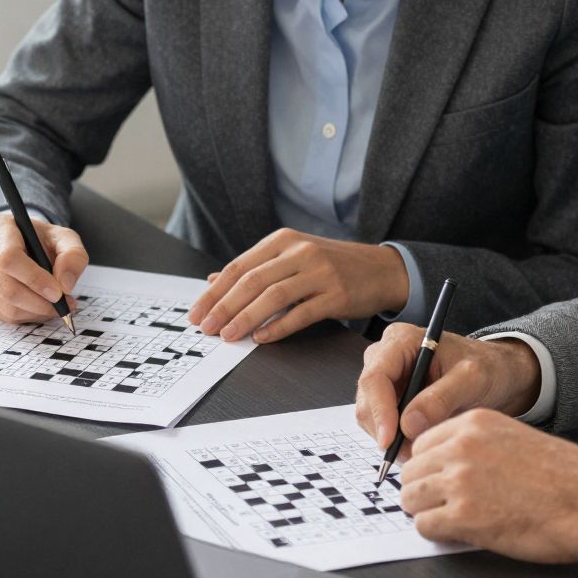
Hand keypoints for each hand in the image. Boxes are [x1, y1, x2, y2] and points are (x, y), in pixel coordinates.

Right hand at [0, 211, 87, 323]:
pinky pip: (1, 315)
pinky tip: (37, 305)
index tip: (57, 292)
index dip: (35, 279)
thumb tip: (64, 283)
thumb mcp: (65, 239)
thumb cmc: (42, 241)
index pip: (9, 257)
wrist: (24, 244)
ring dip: (35, 312)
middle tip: (62, 305)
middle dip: (39, 302)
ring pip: (5, 305)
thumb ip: (73, 255)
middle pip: (6, 287)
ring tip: (53, 305)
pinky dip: (25, 316)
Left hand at [187, 228, 409, 342]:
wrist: (381, 269)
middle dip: (224, 307)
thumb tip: (213, 282)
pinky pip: (301, 313)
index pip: (240, 266)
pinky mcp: (337, 295)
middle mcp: (300, 252)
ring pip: (273, 296)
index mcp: (284, 240)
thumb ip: (255, 268)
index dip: (214, 292)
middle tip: (207, 327)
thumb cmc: (332, 265)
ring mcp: (320, 272)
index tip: (197, 312)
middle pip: (252, 281)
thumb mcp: (292, 258)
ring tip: (228, 335)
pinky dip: (278, 327)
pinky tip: (261, 337)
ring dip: (246, 318)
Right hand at [355, 323, 541, 455]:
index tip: (390, 440)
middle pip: (367, 400)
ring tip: (421, 449)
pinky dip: (396, 440)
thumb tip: (408, 425)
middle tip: (411, 454)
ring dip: (391, 439)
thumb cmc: (486, 367)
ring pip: (371, 416)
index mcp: (401, 341)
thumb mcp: (471, 379)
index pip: (375, 378)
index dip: (379, 411)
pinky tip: (418, 444)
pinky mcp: (390, 399)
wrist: (497, 373)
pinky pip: (381, 424)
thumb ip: (441, 399)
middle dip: (385, 431)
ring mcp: (386, 379)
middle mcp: (386, 357)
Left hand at [396, 409, 577, 563]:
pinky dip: (437, 533)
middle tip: (439, 505)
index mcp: (474, 423)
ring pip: (410, 498)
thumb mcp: (513, 439)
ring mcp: (459, 481)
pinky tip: (457, 533)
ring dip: (425, 512)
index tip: (434, 481)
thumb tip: (446, 466)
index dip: (427, 467)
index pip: (422, 443)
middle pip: (411, 471)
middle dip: (422, 491)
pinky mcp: (463, 516)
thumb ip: (477, 446)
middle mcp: (462, 447)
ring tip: (447, 520)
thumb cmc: (562, 477)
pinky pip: (424, 526)